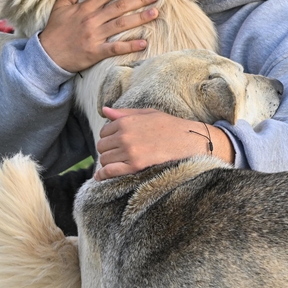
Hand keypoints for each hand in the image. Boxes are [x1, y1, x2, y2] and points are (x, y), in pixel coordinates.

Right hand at [39, 0, 158, 73]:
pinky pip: (115, 48)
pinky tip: (143, 43)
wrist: (47, 55)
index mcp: (85, 8)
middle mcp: (92, 20)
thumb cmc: (55, 30)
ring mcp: (95, 36)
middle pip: (119, 7)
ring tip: (155, 12)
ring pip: (121, 25)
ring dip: (139, 18)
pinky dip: (129, 46)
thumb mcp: (61, 7)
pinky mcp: (96, 52)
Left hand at [94, 107, 234, 180]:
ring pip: (104, 159)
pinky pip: (110, 171)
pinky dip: (102, 175)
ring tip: (116, 163)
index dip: (109, 137)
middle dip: (107, 150)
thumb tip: (104, 110)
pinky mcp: (135, 165)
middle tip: (117, 154)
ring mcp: (129, 151)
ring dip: (107, 162)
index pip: (104, 132)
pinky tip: (100, 176)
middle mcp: (124, 135)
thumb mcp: (147, 113)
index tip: (115, 142)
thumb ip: (124, 113)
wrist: (187, 140)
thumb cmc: (169, 125)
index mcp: (126, 121)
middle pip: (102, 146)